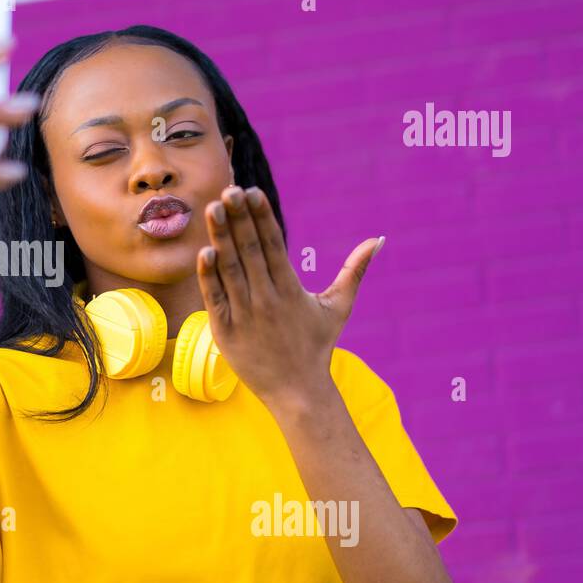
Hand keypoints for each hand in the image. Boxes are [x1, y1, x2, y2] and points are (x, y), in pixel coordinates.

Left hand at [195, 185, 383, 409]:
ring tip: (212, 209)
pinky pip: (215, 298)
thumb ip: (354, 271)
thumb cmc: (317, 346)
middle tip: (228, 189)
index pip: (273, 244)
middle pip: (250, 250)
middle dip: (239, 218)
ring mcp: (245, 314)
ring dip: (220, 238)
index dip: (262, 217)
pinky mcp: (226, 331)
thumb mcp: (338, 306)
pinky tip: (203, 252)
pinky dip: (209, 277)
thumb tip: (379, 240)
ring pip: (230, 269)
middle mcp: (267, 298)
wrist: (297, 392)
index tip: (251, 191)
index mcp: (291, 289)